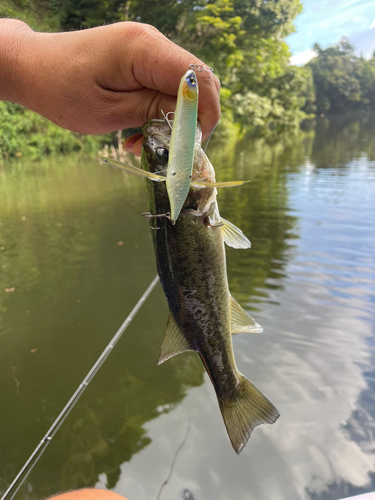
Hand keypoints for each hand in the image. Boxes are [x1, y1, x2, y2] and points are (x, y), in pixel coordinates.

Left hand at [0, 20, 219, 140]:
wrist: (32, 67)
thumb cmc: (61, 90)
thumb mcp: (109, 111)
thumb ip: (153, 111)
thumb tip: (192, 120)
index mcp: (143, 49)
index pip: (198, 78)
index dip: (206, 113)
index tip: (192, 145)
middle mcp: (151, 41)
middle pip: (197, 81)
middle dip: (190, 119)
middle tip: (168, 147)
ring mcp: (147, 48)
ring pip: (182, 87)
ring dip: (172, 119)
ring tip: (141, 140)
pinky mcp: (141, 59)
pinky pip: (164, 86)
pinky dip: (159, 111)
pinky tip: (137, 130)